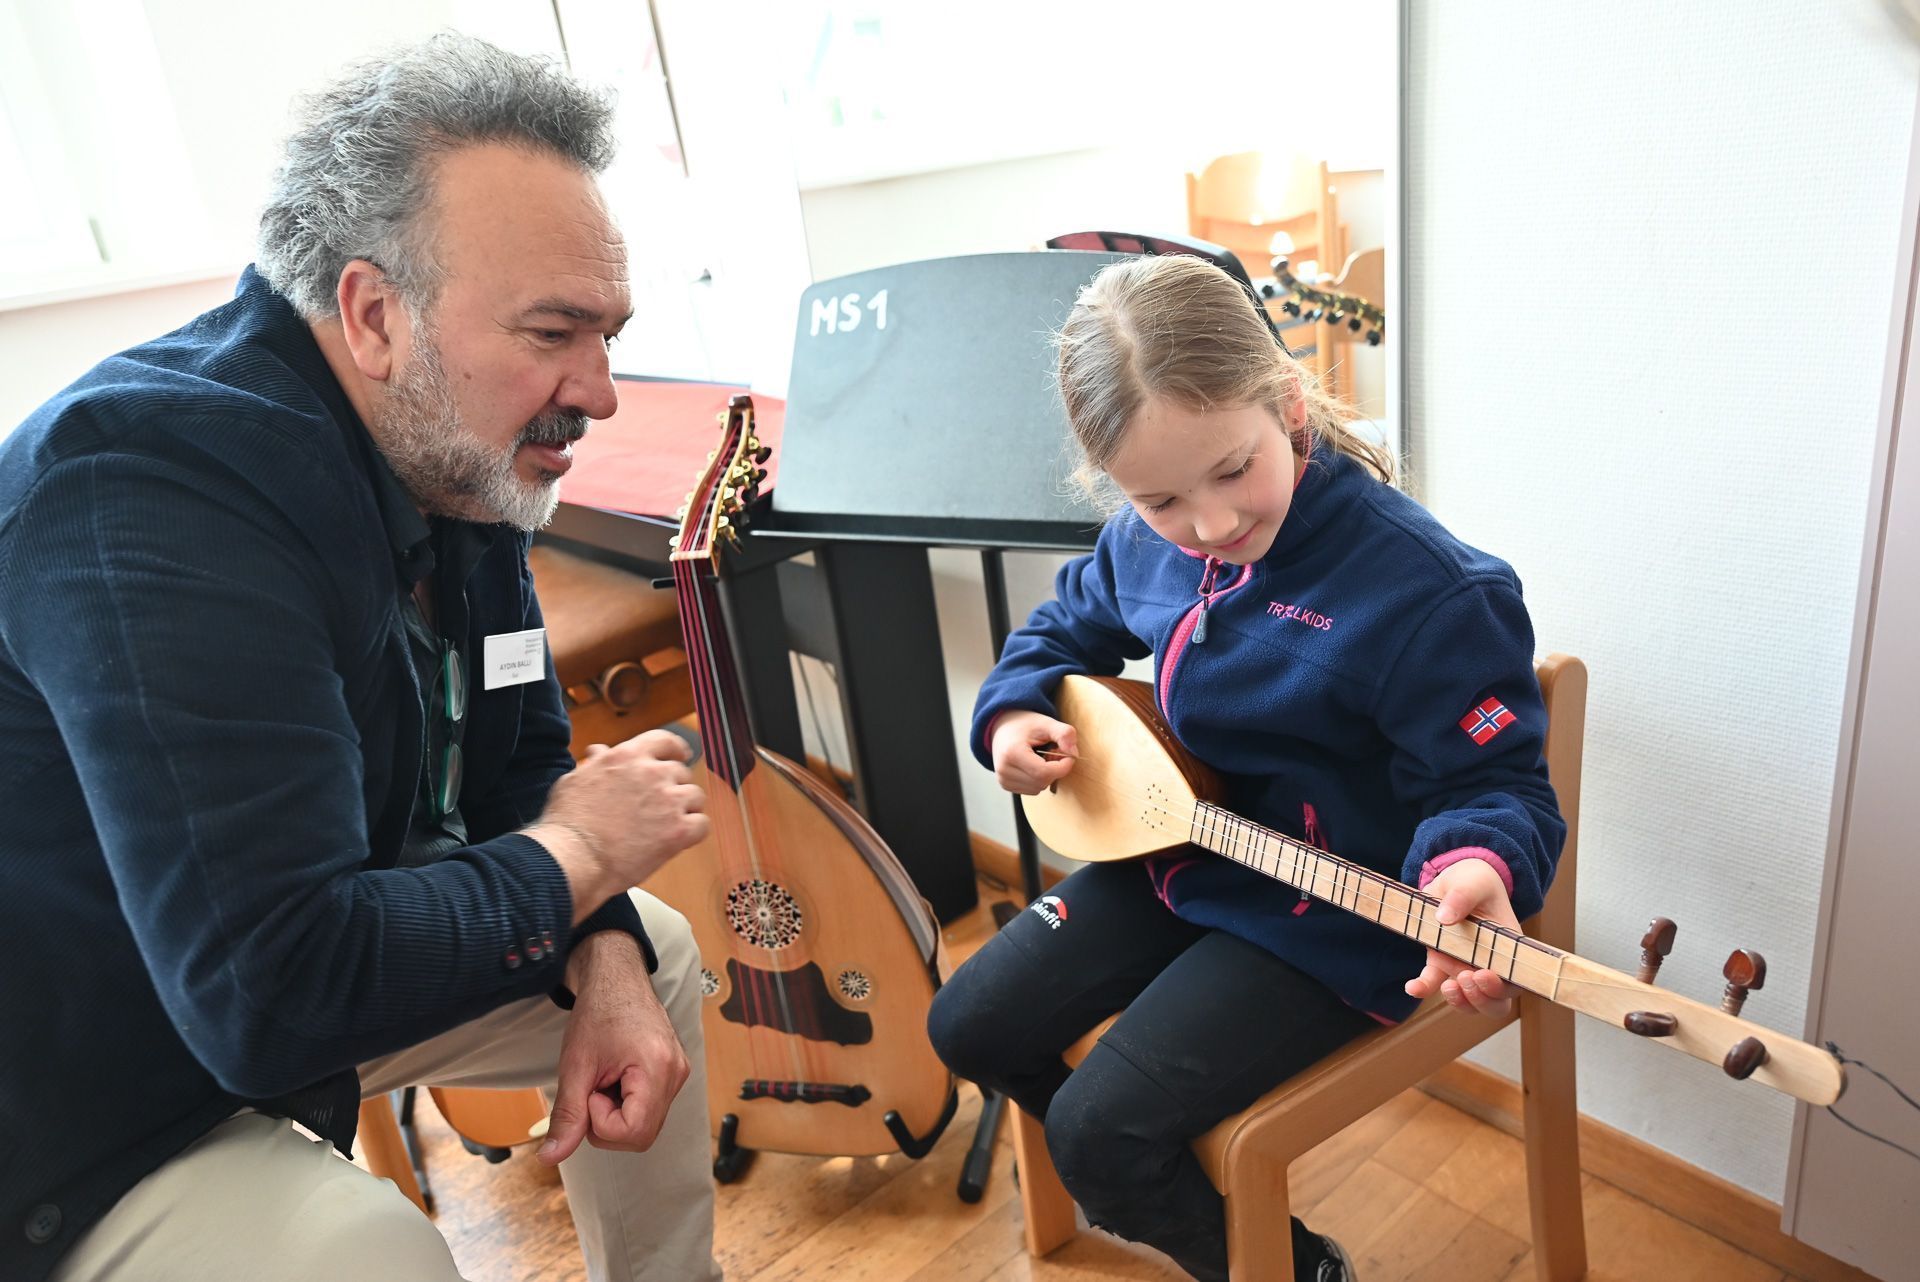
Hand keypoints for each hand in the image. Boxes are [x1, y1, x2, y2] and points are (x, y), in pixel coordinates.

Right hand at [527, 729, 708, 918]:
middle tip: (661, 805)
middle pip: (681, 772)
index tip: (680, 756)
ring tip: (667, 825)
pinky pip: (702, 824)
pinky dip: (694, 832)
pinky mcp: (678, 831)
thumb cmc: (567, 823)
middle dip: (674, 787)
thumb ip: (595, 764)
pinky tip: (678, 840)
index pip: (664, 741)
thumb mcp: (575, 780)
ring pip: (695, 797)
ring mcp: (668, 801)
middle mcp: (652, 773)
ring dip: (686, 809)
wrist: (573, 857)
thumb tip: (598, 752)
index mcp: (628, 756)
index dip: (675, 749)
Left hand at [538, 932, 689, 1164]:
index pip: (633, 1132)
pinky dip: (625, 1104)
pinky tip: (616, 1079)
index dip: (601, 1123)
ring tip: (605, 1080)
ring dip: (616, 1114)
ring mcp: (678, 1074)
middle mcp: (677, 1075)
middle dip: (607, 1123)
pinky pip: (650, 1109)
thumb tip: (551, 1156)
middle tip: (593, 1088)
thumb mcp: (576, 1065)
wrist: (617, 978)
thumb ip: (567, 1115)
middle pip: (641, 1135)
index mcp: (658, 1069)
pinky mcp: (673, 1073)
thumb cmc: (599, 1012)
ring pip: (645, 1125)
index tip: (590, 1091)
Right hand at [990, 710, 1077, 794]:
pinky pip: (1032, 790)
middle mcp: (1004, 769)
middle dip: (1055, 770)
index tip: (1068, 755)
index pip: (1044, 773)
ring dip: (1047, 776)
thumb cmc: (1025, 725)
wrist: (1002, 727)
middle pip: (1043, 782)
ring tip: (1043, 758)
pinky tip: (1035, 766)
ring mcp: (1003, 779)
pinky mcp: (1005, 785)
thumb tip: (1074, 754)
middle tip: (1054, 754)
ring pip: (1039, 788)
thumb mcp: (1046, 723)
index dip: (1063, 767)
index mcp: (1012, 753)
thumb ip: (1064, 734)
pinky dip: (1039, 780)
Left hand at [1404, 858, 1521, 1018]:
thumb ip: (1462, 895)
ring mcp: (1464, 966)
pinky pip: (1433, 983)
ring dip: (1459, 1001)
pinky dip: (1423, 989)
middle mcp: (1490, 963)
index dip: (1503, 988)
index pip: (1515, 980)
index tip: (1482, 975)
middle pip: (1497, 1002)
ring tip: (1446, 986)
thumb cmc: (1475, 881)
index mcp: (1508, 947)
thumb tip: (1445, 917)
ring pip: (1470, 1002)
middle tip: (1464, 978)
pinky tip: (1412, 987)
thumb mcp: (1472, 881)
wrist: (1456, 880)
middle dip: (1482, 1000)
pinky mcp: (1440, 963)